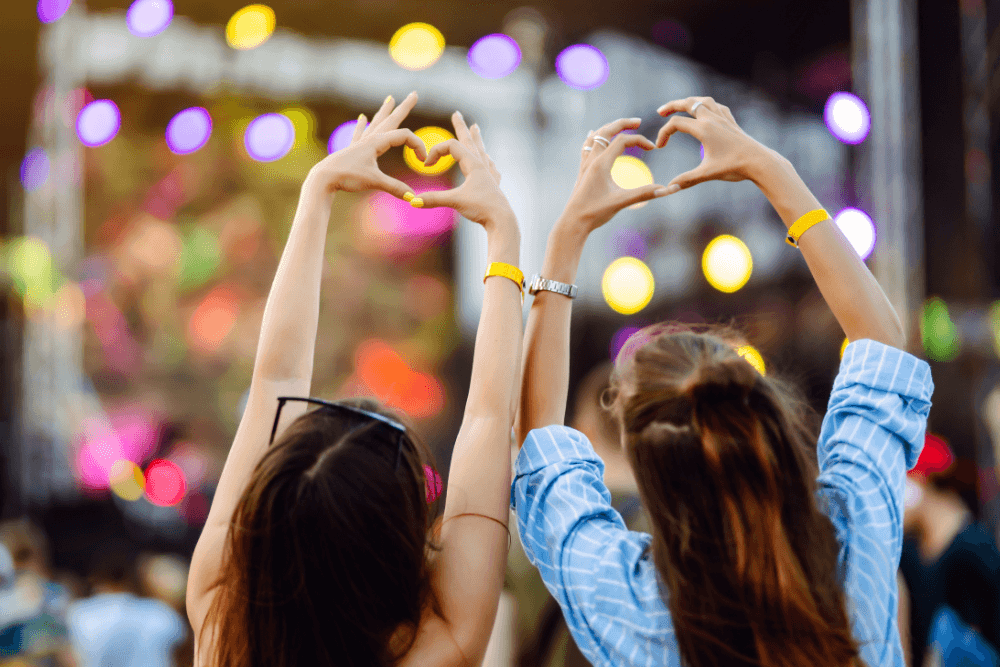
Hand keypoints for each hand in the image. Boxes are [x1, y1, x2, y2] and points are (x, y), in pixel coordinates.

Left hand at [307, 91, 426, 196]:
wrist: (324, 178)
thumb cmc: (347, 176)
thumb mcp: (374, 182)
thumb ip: (395, 188)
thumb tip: (413, 198)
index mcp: (377, 142)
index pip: (404, 136)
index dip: (417, 146)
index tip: (423, 161)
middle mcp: (369, 139)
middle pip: (391, 120)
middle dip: (404, 107)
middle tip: (414, 94)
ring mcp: (360, 143)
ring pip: (376, 123)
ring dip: (384, 111)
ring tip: (390, 99)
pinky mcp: (352, 150)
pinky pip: (359, 133)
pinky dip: (361, 125)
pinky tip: (360, 117)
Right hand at [409, 111, 514, 232]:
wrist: (502, 221)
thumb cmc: (481, 208)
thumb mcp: (455, 201)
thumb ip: (434, 199)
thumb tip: (412, 202)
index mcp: (473, 164)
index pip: (452, 146)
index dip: (436, 152)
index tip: (426, 165)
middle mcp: (483, 165)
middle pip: (470, 141)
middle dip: (461, 127)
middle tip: (457, 114)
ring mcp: (490, 174)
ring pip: (481, 151)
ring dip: (476, 139)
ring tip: (476, 128)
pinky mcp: (494, 185)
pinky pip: (490, 167)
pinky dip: (486, 159)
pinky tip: (489, 160)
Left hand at [559, 118, 666, 233]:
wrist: (573, 223)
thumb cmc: (595, 213)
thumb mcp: (621, 202)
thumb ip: (644, 193)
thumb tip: (668, 190)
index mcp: (601, 163)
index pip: (622, 140)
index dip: (640, 140)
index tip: (653, 148)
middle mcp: (592, 160)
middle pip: (606, 131)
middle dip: (623, 124)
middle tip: (638, 122)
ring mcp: (585, 165)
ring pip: (595, 137)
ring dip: (608, 129)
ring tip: (619, 126)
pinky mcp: (582, 172)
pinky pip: (586, 147)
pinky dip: (593, 137)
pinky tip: (591, 135)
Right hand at [655, 96, 772, 189]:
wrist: (759, 162)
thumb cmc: (734, 167)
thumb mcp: (707, 174)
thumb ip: (686, 180)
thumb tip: (668, 189)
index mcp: (704, 129)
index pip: (676, 123)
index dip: (663, 134)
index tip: (660, 147)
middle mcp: (712, 119)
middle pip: (688, 103)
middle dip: (672, 106)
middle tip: (660, 112)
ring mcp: (723, 118)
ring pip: (703, 101)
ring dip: (690, 101)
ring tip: (681, 106)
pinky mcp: (731, 122)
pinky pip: (717, 106)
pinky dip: (707, 105)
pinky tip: (706, 111)